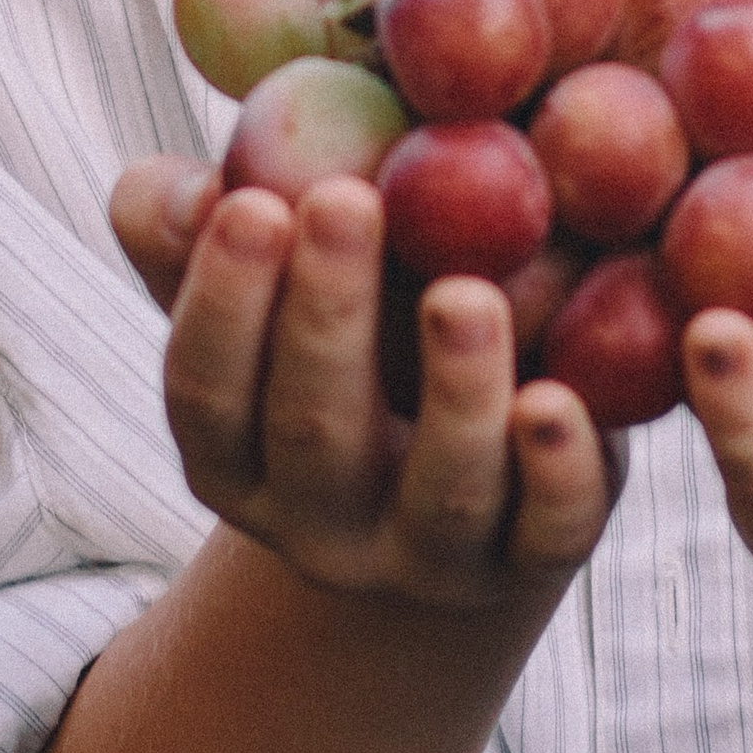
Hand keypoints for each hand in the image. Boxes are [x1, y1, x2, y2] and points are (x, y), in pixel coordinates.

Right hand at [106, 156, 615, 609]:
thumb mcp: (264, 291)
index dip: (223, 303)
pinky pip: (548, 534)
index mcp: (235, 459)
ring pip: (442, 492)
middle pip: (315, 433)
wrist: (466, 487)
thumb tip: (195, 194)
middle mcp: (321, 521)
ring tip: (465, 295)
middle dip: (326, 317)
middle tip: (345, 200)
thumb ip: (197, 233)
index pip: (207, 393)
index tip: (253, 202)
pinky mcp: (533, 559)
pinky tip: (557, 401)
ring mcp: (430, 555)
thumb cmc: (344, 339)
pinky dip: (557, 473)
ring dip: (455, 392)